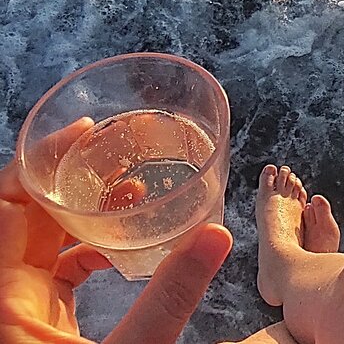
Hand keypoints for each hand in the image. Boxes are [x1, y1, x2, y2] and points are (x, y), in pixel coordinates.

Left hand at [0, 118, 232, 342]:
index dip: (39, 160)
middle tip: (112, 148)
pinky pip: (55, 266)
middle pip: (26, 214)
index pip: (7, 204)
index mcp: (7, 296)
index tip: (81, 132)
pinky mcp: (38, 318)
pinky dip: (88, 244)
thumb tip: (214, 237)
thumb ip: (169, 297)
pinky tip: (125, 241)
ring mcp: (19, 306)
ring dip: (82, 209)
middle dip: (70, 176)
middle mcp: (5, 294)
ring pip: (40, 238)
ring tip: (129, 188)